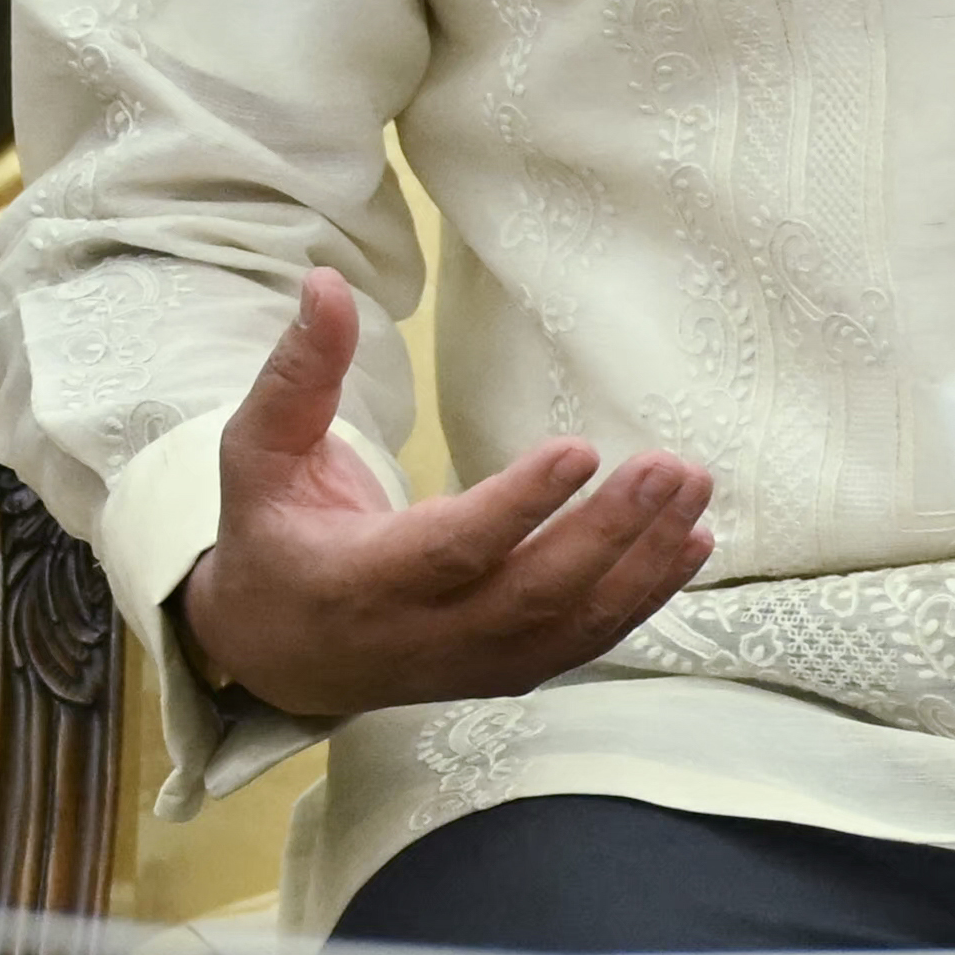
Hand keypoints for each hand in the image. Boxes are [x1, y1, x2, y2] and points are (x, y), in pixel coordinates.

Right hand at [170, 270, 717, 720]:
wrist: (277, 655)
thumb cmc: (272, 536)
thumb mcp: (259, 455)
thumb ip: (298, 375)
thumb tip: (326, 283)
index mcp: (356, 581)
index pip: (451, 549)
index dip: (519, 505)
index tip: (581, 448)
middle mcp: (422, 634)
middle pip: (533, 593)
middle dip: (610, 531)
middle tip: (671, 466)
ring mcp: (474, 662)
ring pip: (574, 624)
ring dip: (645, 559)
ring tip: (694, 487)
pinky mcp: (509, 672)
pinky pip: (588, 642)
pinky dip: (647, 596)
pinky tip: (693, 540)